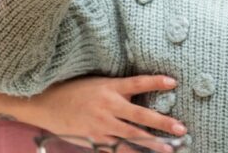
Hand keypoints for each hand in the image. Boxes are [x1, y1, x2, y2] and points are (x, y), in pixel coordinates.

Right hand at [26, 74, 185, 149]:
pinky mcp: (95, 139)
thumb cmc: (72, 91)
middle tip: (181, 128)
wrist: (46, 103)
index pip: (137, 82)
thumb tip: (137, 96)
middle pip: (140, 115)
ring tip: (169, 149)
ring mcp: (102, 125)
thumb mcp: (96, 84)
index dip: (155, 81)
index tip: (173, 82)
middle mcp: (108, 106)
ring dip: (152, 144)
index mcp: (109, 87)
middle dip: (162, 123)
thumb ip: (116, 91)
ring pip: (132, 136)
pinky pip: (116, 148)